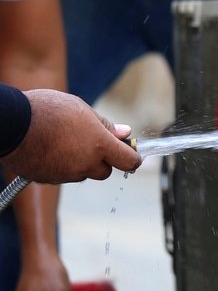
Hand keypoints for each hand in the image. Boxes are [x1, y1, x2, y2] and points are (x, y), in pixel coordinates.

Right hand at [1, 89, 141, 182]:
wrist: (10, 123)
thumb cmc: (47, 110)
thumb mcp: (82, 109)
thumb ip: (106, 125)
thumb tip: (125, 134)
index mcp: (99, 146)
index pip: (128, 161)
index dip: (132, 157)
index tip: (131, 152)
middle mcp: (86, 164)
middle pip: (104, 171)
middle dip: (102, 160)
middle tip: (89, 142)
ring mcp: (66, 175)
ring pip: (82, 173)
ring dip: (80, 162)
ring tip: (64, 141)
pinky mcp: (48, 180)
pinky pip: (62, 176)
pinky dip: (61, 166)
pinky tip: (51, 149)